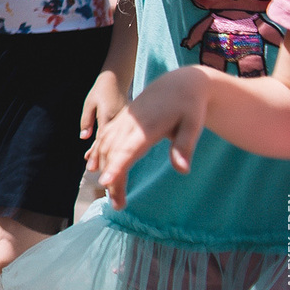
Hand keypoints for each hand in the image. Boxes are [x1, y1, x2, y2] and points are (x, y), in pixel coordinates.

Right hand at [86, 68, 209, 208]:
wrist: (178, 83)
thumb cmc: (189, 106)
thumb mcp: (194, 124)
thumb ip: (185, 147)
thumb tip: (182, 171)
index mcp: (147, 127)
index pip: (127, 150)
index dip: (116, 167)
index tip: (106, 183)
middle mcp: (129, 125)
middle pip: (113, 154)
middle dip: (112, 180)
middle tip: (118, 205)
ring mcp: (122, 121)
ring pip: (105, 147)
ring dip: (105, 169)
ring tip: (111, 194)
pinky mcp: (121, 120)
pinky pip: (104, 139)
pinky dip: (98, 154)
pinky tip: (95, 167)